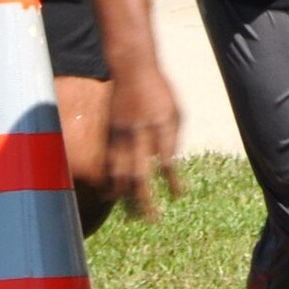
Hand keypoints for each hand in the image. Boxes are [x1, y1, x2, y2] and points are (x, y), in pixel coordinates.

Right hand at [106, 64, 184, 220]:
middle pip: (140, 175)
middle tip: (151, 219)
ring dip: (126, 196)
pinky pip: (109, 163)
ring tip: (131, 213)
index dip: (173, 182)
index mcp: (162, 126)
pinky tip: (112, 194)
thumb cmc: (160, 91)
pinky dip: (111, 180)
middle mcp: (140, 133)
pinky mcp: (110, 133)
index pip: (168, 162)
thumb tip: (167, 165)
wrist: (133, 69)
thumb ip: (173, 138)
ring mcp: (122, 134)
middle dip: (145, 200)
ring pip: (120, 173)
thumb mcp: (177, 111)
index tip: (179, 196)